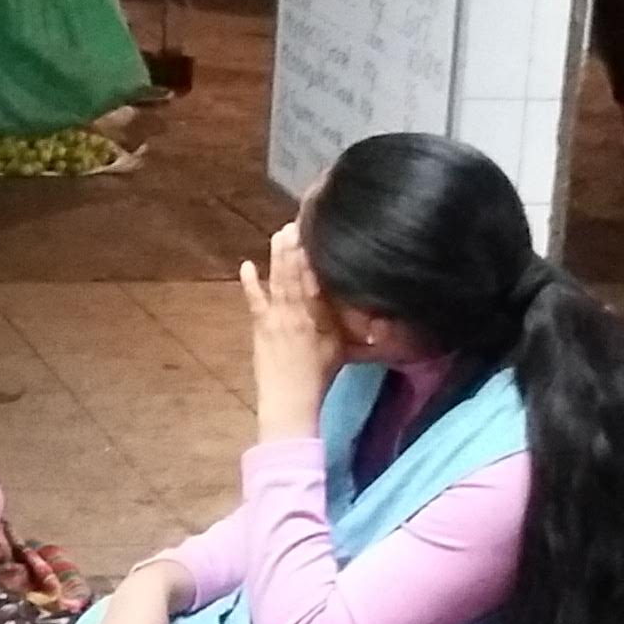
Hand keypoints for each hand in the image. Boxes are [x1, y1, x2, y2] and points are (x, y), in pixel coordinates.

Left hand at [241, 221, 344, 441]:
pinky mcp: (261, 327)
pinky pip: (256, 301)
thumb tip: (377, 315)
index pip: (319, 280)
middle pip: (299, 274)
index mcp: (321, 317)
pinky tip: (246, 265)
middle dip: (298, 247)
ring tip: (280, 233)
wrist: (290, 401)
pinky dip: (251, 283)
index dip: (316, 256)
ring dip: (279, 257)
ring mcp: (278, 319)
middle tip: (298, 221)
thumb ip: (354, 328)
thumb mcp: (341, 349)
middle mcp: (300, 313)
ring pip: (281, 282)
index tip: (318, 232)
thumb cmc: (318, 376)